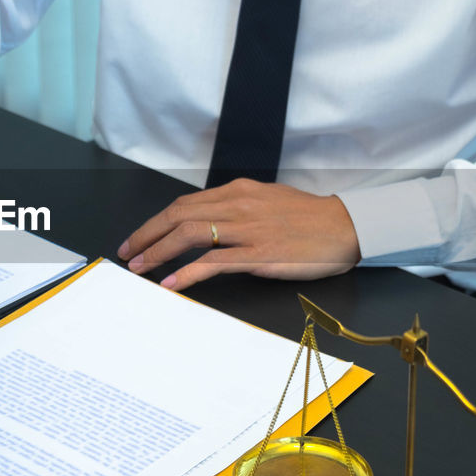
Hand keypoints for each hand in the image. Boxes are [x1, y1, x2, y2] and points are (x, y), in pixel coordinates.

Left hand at [117, 178, 361, 289]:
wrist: (346, 227)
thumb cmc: (310, 217)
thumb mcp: (268, 201)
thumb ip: (238, 208)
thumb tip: (209, 221)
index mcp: (238, 191)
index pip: (185, 204)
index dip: (156, 222)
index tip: (139, 238)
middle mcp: (238, 205)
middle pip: (178, 216)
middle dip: (147, 235)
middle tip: (128, 254)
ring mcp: (247, 230)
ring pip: (189, 235)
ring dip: (158, 253)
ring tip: (141, 268)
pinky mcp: (258, 254)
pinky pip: (213, 262)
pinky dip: (186, 272)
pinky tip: (171, 283)